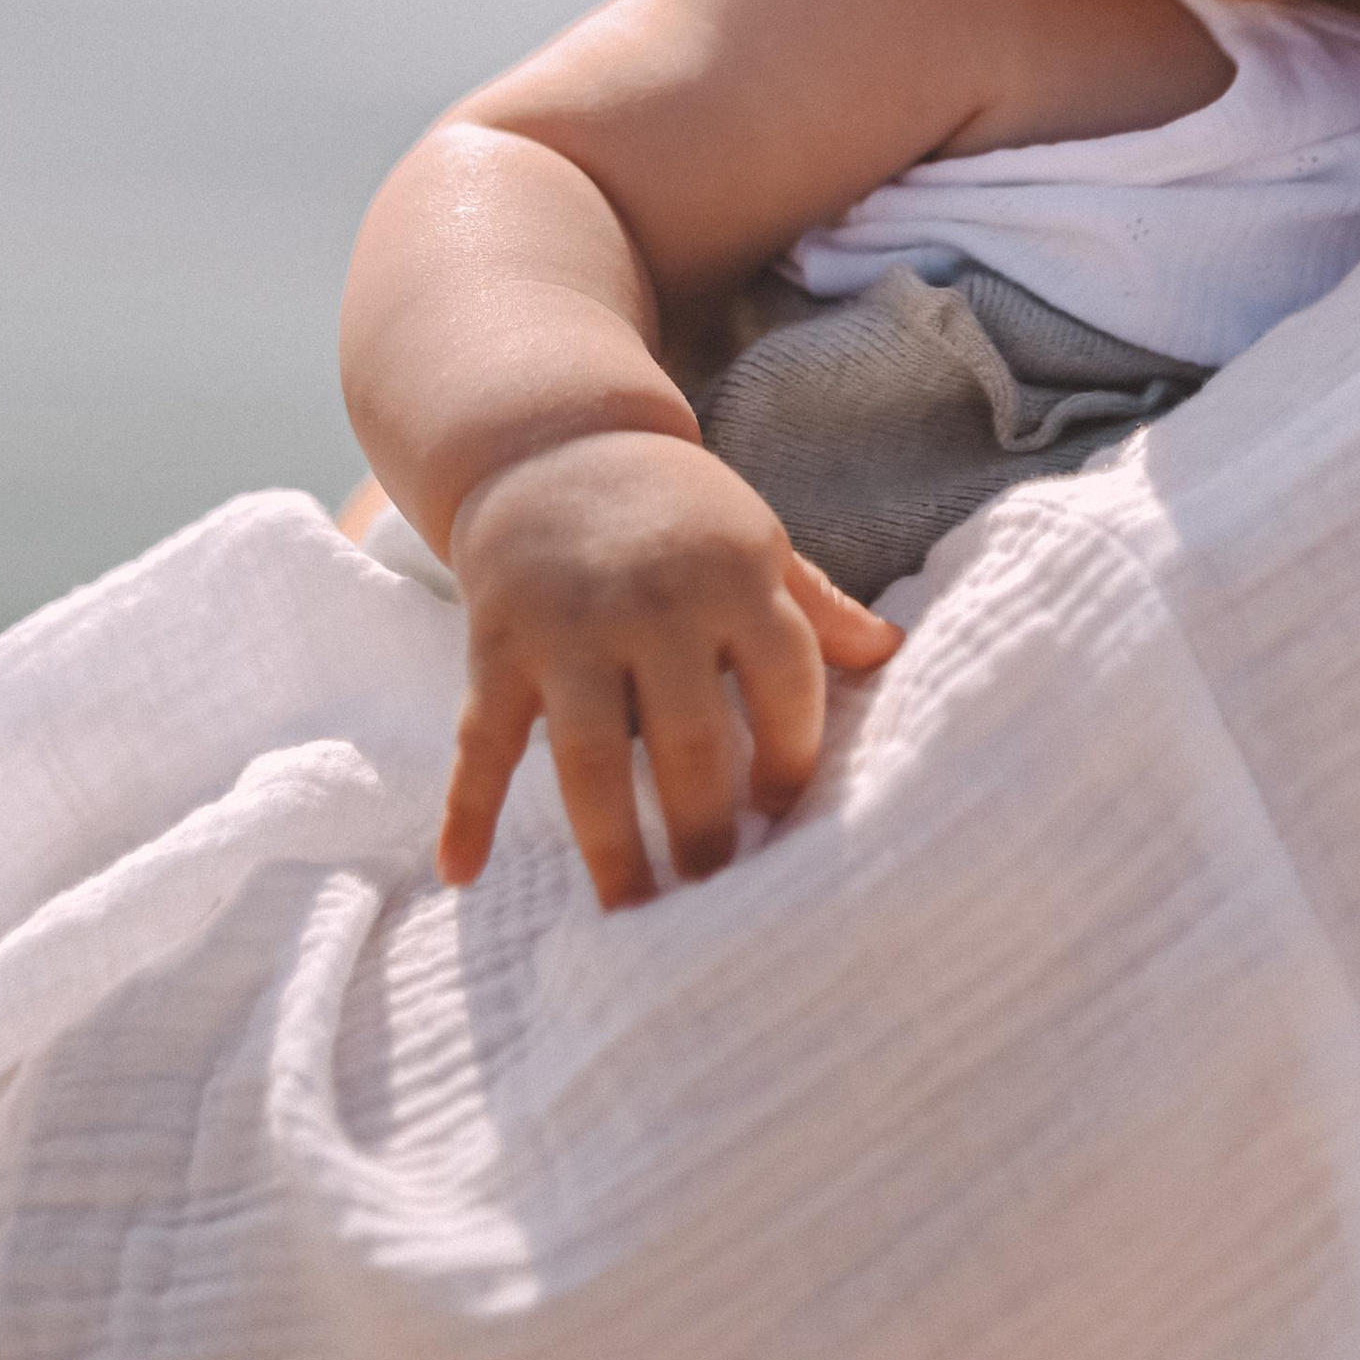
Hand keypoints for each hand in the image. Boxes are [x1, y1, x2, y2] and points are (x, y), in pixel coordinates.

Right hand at [438, 429, 900, 907]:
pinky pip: (481, 739)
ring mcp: (568, 625)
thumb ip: (816, 605)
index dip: (793, 757)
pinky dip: (467, 808)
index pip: (786, 681)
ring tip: (634, 917)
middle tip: (715, 899)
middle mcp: (654, 601)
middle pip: (690, 740)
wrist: (552, 442)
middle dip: (706, 831)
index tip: (782, 815)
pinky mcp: (496, 643)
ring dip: (610, 848)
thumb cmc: (676, 510)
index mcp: (733, 574)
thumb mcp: (755, 539)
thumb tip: (896, 653)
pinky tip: (463, 872)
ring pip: (588, 758)